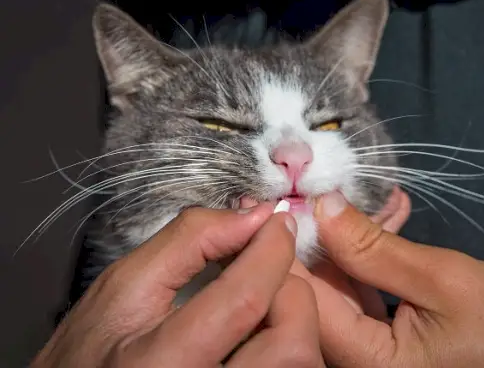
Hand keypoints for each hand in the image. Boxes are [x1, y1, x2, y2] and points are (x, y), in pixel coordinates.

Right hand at [32, 204, 323, 367]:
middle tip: (266, 270)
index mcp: (163, 365)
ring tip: (260, 299)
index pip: (243, 300)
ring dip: (292, 318)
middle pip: (290, 345)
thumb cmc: (96, 348)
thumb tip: (256, 217)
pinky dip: (287, 341)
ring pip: (301, 363)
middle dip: (289, 292)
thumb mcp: (126, 284)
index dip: (271, 250)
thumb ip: (189, 241)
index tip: (276, 223)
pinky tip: (259, 326)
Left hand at [293, 191, 483, 367]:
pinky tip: (388, 219)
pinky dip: (370, 257)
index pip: (305, 300)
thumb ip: (374, 249)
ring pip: (336, 288)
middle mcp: (356, 363)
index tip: (291, 199)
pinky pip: (360, 293)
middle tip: (329, 190)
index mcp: (367, 362)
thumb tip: (320, 206)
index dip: (290, 248)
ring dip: (350, 241)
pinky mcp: (382, 340)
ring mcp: (367, 353)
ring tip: (370, 200)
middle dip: (321, 237)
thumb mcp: (444, 279)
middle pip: (315, 293)